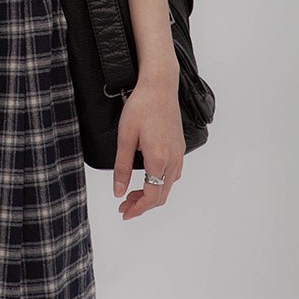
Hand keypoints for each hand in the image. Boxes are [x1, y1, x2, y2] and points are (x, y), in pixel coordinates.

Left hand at [112, 74, 185, 219]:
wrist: (159, 86)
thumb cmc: (141, 106)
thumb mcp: (125, 136)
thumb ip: (122, 167)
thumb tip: (118, 191)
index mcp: (159, 159)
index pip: (151, 196)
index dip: (137, 208)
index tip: (123, 212)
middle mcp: (173, 160)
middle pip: (161, 195)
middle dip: (142, 205)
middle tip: (124, 206)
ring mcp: (179, 154)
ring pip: (167, 186)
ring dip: (151, 195)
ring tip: (132, 194)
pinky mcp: (180, 147)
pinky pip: (173, 175)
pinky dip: (160, 184)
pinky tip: (148, 179)